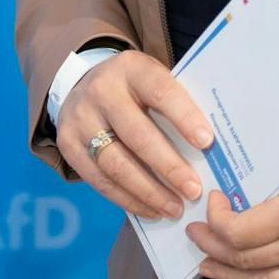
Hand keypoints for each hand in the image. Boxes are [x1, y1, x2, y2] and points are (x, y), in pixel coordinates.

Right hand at [55, 51, 217, 221]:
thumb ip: (175, 104)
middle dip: (169, 167)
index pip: (160, 92)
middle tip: (194, 190)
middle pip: (138, 135)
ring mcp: (81, 119)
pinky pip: (100, 181)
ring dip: (149, 191)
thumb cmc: (133, 88)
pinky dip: (128, 199)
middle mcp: (102, 91)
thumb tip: (209, 148)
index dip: (184, 117)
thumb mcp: (152, 79)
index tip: (207, 142)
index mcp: (131, 69)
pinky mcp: (68, 145)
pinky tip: (150, 209)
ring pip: (116, 164)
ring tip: (175, 208)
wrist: (81, 85)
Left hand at [186, 123, 278, 278]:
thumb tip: (244, 174)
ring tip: (207, 265)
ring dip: (232, 273)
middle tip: (193, 232)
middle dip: (213, 247)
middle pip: (247, 259)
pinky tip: (248, 270)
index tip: (211, 198)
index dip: (216, 220)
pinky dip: (262, 277)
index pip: (242, 231)